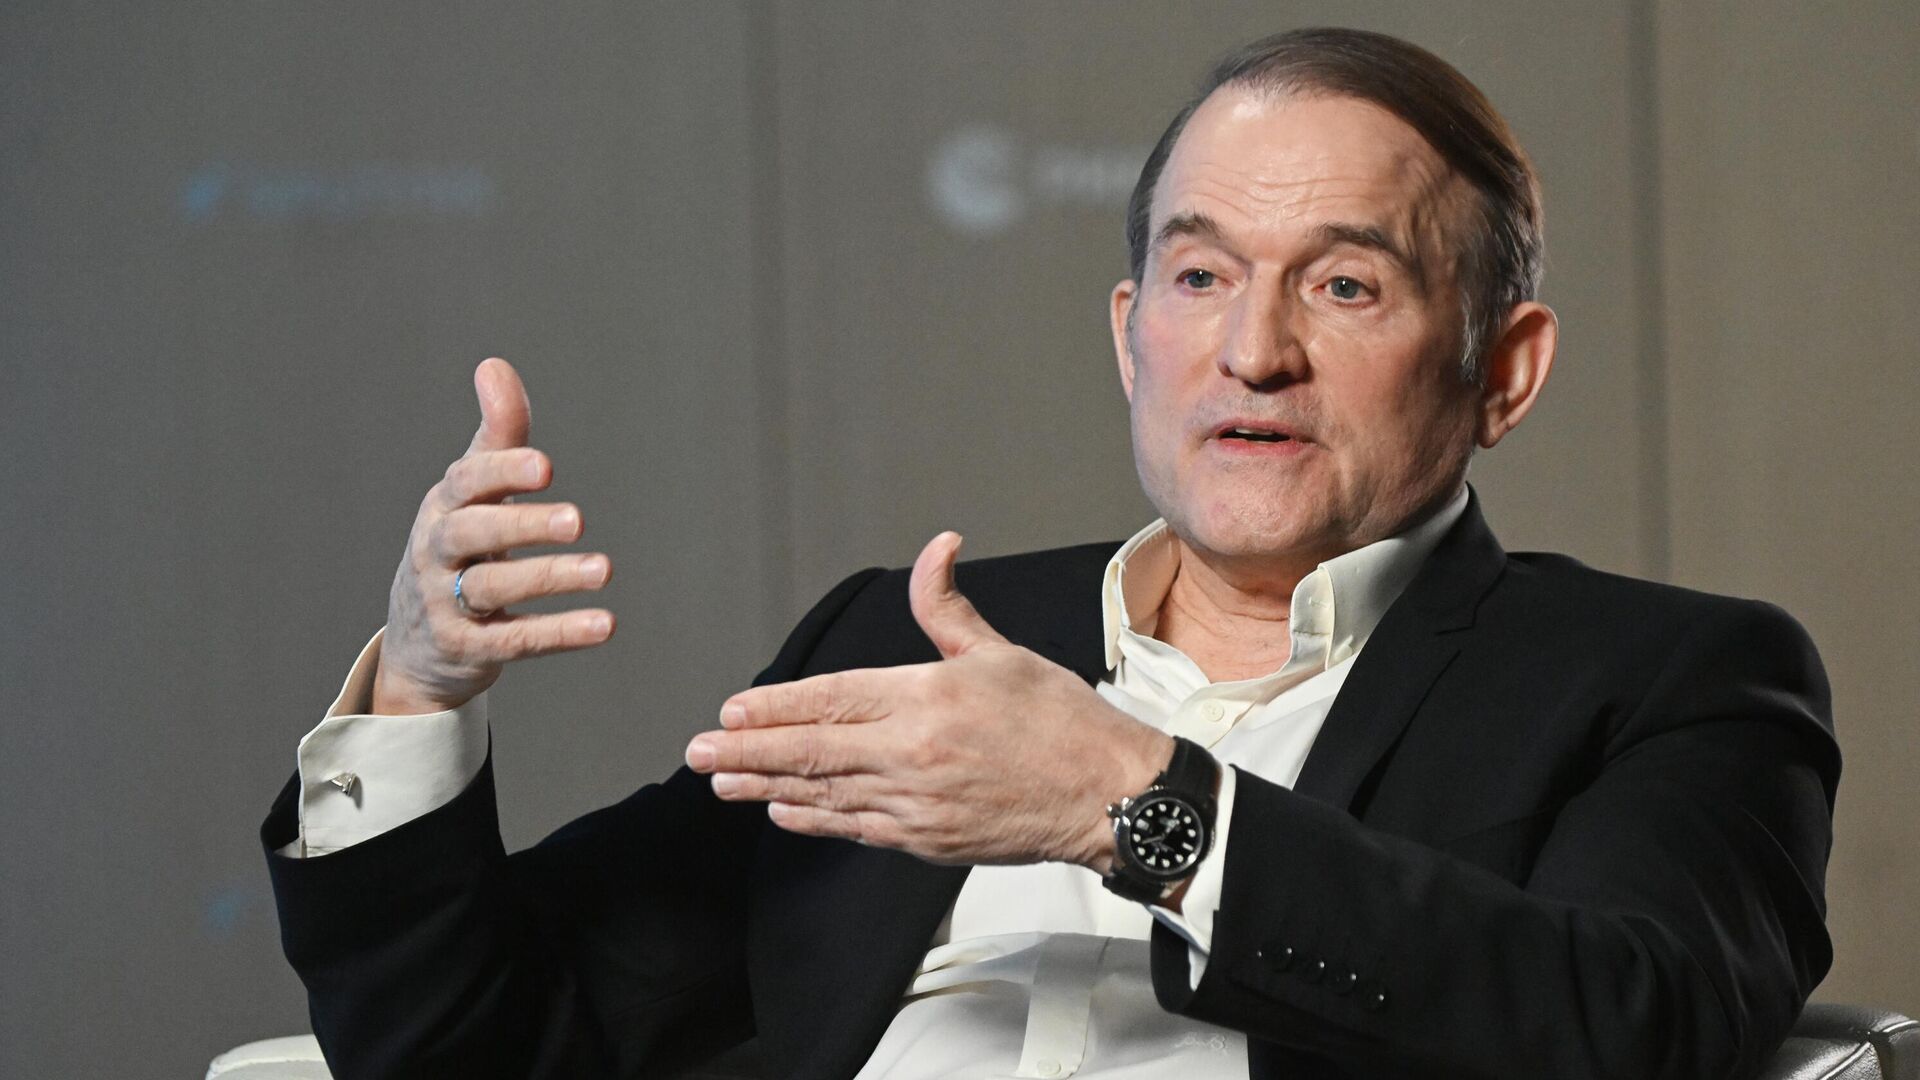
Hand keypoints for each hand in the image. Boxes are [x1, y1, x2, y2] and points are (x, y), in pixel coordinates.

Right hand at [371, 358, 615, 714]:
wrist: (418, 642)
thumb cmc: (460, 548)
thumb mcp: (473, 492)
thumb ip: (497, 435)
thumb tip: (494, 365)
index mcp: (443, 506)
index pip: (467, 482)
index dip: (503, 471)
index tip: (547, 466)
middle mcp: (437, 552)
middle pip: (473, 534)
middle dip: (523, 524)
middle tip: (577, 518)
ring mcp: (446, 603)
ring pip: (495, 588)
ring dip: (550, 578)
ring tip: (603, 568)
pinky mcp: (467, 649)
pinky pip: (513, 641)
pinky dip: (559, 633)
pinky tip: (604, 624)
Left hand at [685, 532, 1172, 869]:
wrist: (1106, 796)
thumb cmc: (1061, 723)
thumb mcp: (1000, 653)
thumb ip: (947, 607)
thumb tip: (937, 546)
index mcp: (926, 698)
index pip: (830, 699)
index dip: (775, 707)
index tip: (731, 710)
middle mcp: (912, 753)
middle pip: (810, 751)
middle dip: (747, 751)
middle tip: (699, 751)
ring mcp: (915, 802)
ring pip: (822, 793)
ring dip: (766, 787)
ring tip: (723, 781)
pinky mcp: (926, 839)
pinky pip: (854, 827)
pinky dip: (814, 818)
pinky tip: (784, 812)